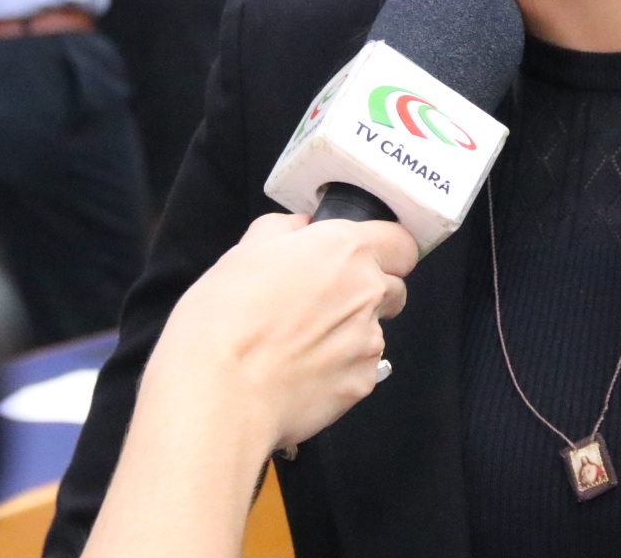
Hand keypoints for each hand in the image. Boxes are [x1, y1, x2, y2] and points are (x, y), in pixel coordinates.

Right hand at [82, 214, 416, 557]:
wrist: (220, 393)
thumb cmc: (224, 318)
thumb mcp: (243, 253)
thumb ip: (283, 231)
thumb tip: (300, 228)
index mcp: (344, 249)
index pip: (400, 242)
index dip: (383, 249)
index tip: (361, 258)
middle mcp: (368, 291)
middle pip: (393, 287)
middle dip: (367, 292)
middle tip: (322, 303)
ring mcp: (370, 341)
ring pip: (375, 331)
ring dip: (349, 333)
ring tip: (299, 345)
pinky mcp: (361, 384)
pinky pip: (360, 369)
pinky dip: (338, 370)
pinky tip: (300, 373)